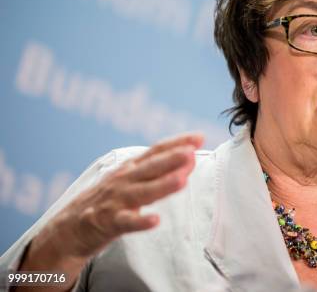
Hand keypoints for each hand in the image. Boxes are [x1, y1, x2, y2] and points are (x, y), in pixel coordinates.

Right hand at [17, 132, 203, 289]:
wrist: (69, 228)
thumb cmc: (108, 200)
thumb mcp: (129, 179)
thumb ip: (157, 169)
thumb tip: (190, 157)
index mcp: (131, 168)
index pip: (156, 150)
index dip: (177, 142)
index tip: (199, 136)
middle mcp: (124, 180)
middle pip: (150, 167)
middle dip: (171, 159)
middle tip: (192, 152)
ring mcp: (115, 201)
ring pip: (142, 192)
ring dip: (162, 185)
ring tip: (182, 180)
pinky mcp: (107, 222)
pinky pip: (126, 222)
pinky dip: (140, 221)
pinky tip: (155, 221)